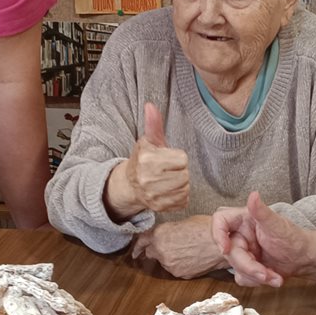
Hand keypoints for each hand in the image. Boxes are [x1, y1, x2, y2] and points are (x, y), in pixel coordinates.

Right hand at [106, 103, 190, 217]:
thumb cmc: (143, 159)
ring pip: (185, 189)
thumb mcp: (148, 141)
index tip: (168, 158)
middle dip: (180, 172)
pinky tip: (170, 190)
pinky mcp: (159, 208)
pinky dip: (180, 196)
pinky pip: (183, 201)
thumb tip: (151, 106)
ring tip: (170, 179)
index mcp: (148, 160)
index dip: (178, 158)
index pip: (182, 160)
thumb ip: (153, 124)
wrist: (130, 184)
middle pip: (185, 176)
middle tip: (169, 170)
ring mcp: (153, 196)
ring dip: (182, 184)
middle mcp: (149, 180)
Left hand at [129, 215, 226, 278]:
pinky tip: (191, 258)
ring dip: (170, 258)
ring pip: (164, 262)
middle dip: (157, 251)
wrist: (223, 243)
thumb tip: (167, 236)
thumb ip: (168, 231)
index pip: (142, 241)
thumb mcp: (183, 223)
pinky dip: (180, 265)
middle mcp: (160, 250)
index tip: (137, 250)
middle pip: (152, 253)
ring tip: (186, 251)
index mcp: (159, 234)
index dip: (139, 246)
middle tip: (168, 248)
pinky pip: (175, 269)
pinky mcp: (180, 274)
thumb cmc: (207, 228)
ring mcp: (170, 265)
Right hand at [212, 192, 315, 286]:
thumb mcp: (277, 225)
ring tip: (276, 277)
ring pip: (236, 268)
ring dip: (256, 276)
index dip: (217, 234)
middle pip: (229, 252)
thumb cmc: (293, 238)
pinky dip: (257, 282)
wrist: (303, 259)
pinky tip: (272, 277)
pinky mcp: (246, 267)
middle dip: (249, 266)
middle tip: (265, 273)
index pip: (220, 221)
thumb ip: (262, 211)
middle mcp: (240, 235)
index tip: (225, 249)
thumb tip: (253, 195)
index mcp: (244, 219)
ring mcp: (242, 251)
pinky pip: (242, 278)